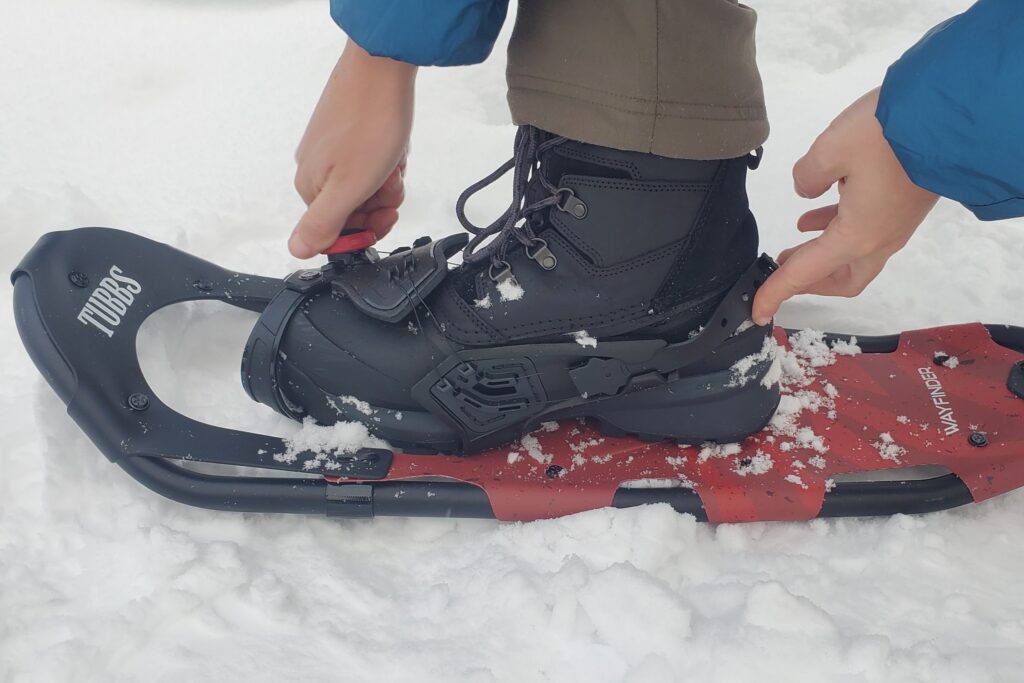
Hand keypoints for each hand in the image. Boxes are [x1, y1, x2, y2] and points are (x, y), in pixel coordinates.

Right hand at [290, 41, 416, 258]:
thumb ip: (322, 223)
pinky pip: (373, 164)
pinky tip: (394, 149)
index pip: (336, 233)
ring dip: (387, 180)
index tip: (386, 217)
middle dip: (380, 202)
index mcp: (310, 188)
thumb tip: (296, 250)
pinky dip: (388, 161)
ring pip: (367, 187)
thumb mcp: (348, 187)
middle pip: (354, 211)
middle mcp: (315, 169)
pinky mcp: (347, 135)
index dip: (367, 231)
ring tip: (393, 160)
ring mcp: (331, 151)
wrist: (382, 67)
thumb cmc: (369, 124)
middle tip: (391, 181)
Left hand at [752, 88, 938, 324]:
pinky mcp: (904, 205)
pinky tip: (818, 212)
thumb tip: (807, 188)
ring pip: (853, 256)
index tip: (757, 311)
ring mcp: (896, 223)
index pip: (806, 274)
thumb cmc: (890, 134)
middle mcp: (880, 239)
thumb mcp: (831, 149)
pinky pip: (865, 231)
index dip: (777, 292)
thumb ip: (807, 176)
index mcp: (858, 236)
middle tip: (781, 270)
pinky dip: (837, 230)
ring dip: (822, 254)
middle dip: (809, 281)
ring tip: (792, 244)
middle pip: (841, 279)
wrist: (950, 114)